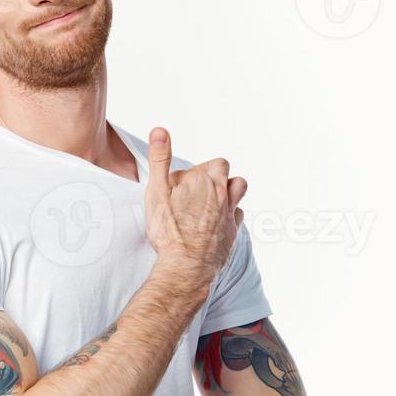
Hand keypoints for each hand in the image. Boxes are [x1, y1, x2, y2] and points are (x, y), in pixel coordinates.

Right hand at [142, 127, 246, 283]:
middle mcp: (221, 192)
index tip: (176, 187)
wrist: (186, 265)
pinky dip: (230, 212)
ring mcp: (229, 212)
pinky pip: (238, 214)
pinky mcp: (233, 231)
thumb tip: (160, 131)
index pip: (203, 166)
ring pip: (238, 187)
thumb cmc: (169, 230)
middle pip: (224, 170)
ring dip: (228, 188)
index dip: (188, 174)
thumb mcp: (156, 191)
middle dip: (212, 174)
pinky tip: (218, 219)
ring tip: (211, 198)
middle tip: (194, 189)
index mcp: (203, 179)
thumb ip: (159, 159)